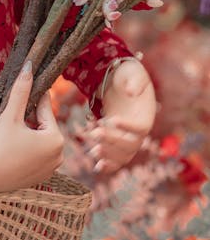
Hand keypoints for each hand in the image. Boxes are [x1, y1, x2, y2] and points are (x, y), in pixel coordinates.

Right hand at [0, 63, 63, 193]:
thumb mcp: (10, 115)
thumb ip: (21, 90)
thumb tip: (30, 64)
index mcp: (56, 139)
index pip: (46, 108)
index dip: (32, 99)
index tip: (25, 90)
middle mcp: (59, 155)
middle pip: (44, 125)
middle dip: (29, 118)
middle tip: (11, 119)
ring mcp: (51, 168)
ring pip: (40, 139)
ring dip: (28, 133)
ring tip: (10, 134)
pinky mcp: (42, 177)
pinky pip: (37, 154)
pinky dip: (27, 148)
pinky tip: (12, 148)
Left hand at [86, 58, 155, 173]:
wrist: (122, 82)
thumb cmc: (129, 75)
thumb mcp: (133, 72)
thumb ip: (134, 81)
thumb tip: (130, 92)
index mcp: (146, 115)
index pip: (141, 127)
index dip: (128, 126)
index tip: (111, 119)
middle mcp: (140, 131)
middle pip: (131, 144)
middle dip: (113, 141)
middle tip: (95, 133)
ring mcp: (129, 137)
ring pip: (124, 154)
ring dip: (109, 155)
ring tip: (93, 150)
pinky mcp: (118, 140)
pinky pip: (117, 158)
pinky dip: (109, 164)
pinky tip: (97, 167)